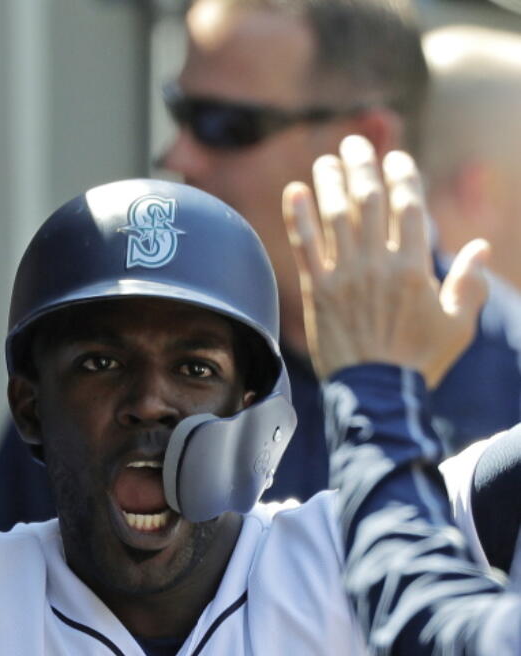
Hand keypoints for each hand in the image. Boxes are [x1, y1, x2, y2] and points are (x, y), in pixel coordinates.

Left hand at [283, 134, 489, 387]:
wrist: (375, 393)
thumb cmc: (420, 359)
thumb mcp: (457, 323)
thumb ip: (468, 283)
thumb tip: (481, 247)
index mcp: (414, 268)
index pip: (408, 207)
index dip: (402, 177)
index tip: (396, 159)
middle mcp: (377, 265)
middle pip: (368, 202)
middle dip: (363, 167)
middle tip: (355, 144)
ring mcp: (344, 277)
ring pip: (335, 218)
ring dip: (330, 183)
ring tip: (326, 161)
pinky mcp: (316, 292)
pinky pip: (304, 247)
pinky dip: (297, 217)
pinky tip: (293, 191)